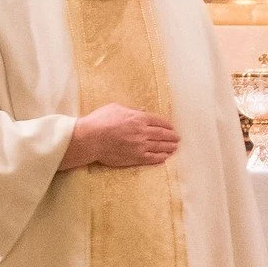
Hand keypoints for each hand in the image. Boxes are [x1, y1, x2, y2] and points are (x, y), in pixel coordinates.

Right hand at [60, 103, 178, 169]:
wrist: (90, 139)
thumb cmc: (99, 121)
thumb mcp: (115, 108)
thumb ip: (131, 109)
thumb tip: (142, 111)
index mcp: (138, 118)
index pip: (158, 121)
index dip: (167, 124)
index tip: (172, 127)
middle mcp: (142, 131)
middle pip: (162, 134)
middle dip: (171, 136)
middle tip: (177, 138)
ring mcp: (140, 145)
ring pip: (159, 146)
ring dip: (169, 147)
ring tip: (175, 148)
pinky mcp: (135, 157)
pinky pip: (152, 158)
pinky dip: (160, 158)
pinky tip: (165, 157)